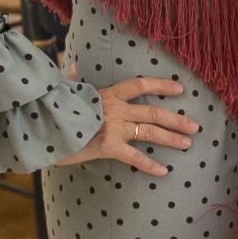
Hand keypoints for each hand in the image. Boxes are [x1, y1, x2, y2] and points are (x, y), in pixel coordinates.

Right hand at [55, 77, 199, 176]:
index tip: (180, 88)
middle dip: (177, 119)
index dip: (162, 85)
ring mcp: (114, 128)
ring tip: (187, 144)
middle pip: (154, 111)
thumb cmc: (54, 110)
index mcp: (108, 94)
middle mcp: (116, 109)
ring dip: (171, 138)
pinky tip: (164, 171)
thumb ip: (73, 79)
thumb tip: (73, 66)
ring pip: (150, 131)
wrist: (42, 128)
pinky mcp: (108, 147)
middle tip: (195, 126)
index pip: (140, 85)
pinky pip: (134, 157)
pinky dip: (149, 165)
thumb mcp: (65, 91)